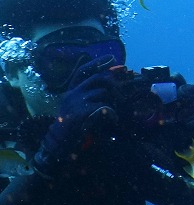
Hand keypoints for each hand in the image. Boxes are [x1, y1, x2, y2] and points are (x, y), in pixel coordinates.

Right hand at [33, 56, 123, 177]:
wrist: (57, 146)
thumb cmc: (73, 127)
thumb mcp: (79, 108)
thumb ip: (91, 97)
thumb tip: (112, 85)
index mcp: (72, 91)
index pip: (84, 71)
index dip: (98, 63)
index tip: (112, 58)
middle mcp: (72, 94)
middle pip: (98, 78)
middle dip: (114, 82)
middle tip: (124, 89)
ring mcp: (75, 103)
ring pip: (102, 92)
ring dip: (114, 100)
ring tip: (117, 110)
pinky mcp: (80, 114)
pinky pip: (103, 107)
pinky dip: (111, 112)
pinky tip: (113, 119)